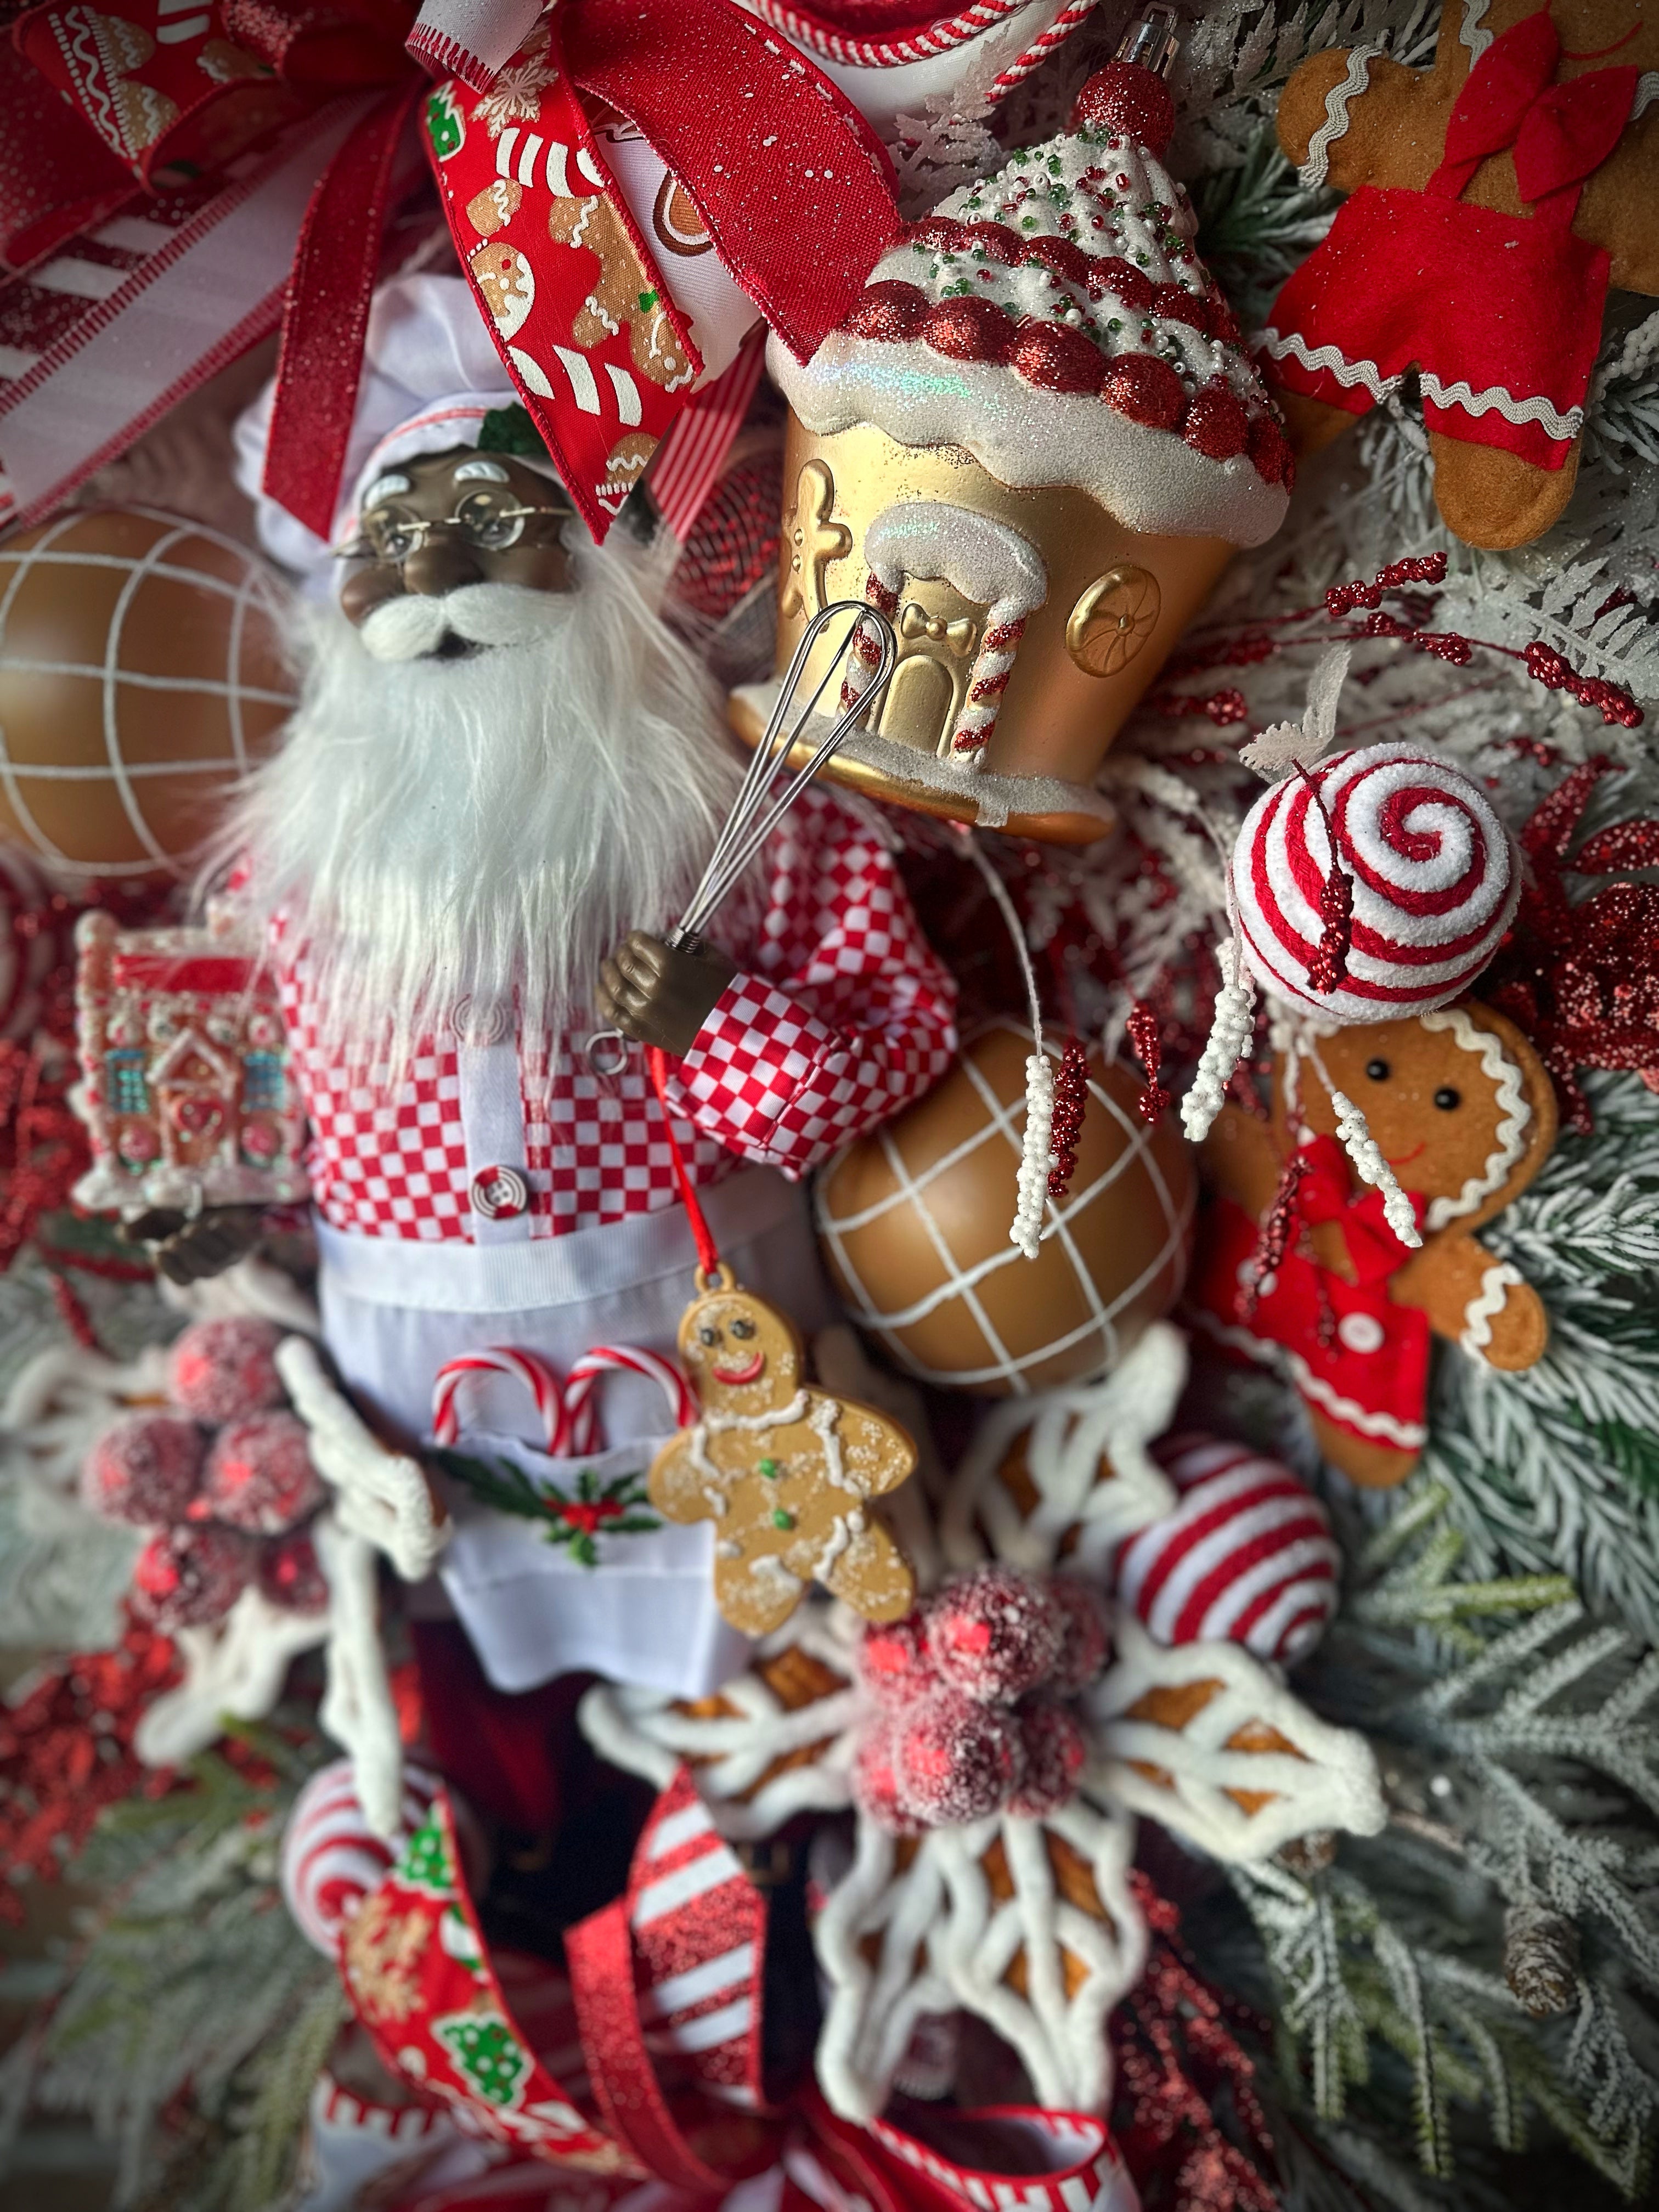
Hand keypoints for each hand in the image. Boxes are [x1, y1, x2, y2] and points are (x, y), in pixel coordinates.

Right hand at [118, 1205, 264, 1285]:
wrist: (219, 1197)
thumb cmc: (183, 1212)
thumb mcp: (157, 1217)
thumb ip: (140, 1227)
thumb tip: (123, 1234)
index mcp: (189, 1264)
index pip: (182, 1279)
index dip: (171, 1269)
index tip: (158, 1251)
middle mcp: (212, 1264)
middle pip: (203, 1271)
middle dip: (188, 1255)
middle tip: (176, 1238)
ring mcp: (233, 1254)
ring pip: (222, 1258)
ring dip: (206, 1243)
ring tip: (194, 1226)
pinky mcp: (250, 1240)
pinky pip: (243, 1244)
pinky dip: (230, 1233)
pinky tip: (218, 1222)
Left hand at [596, 930, 736, 1056]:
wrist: (733, 1032)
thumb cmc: (727, 994)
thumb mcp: (714, 959)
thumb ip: (688, 944)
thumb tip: (666, 939)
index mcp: (670, 965)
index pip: (637, 943)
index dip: (634, 938)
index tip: (636, 939)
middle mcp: (653, 987)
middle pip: (623, 963)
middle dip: (622, 953)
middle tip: (624, 952)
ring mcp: (645, 1010)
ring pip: (613, 986)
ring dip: (608, 973)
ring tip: (609, 967)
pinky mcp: (642, 1030)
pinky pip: (612, 1012)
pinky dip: (603, 999)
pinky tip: (602, 990)